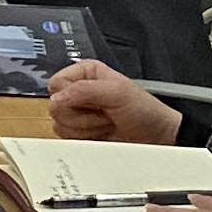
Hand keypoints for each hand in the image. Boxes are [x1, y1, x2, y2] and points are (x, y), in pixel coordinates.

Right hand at [45, 59, 183, 146]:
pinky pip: (66, 138)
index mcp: (85, 73)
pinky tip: (101, 132)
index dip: (70, 95)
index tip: (92, 101)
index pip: (56, 83)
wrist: (155, 137)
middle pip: (55, 106)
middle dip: (82, 114)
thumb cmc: (143, 110)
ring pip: (59, 124)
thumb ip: (84, 90)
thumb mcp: (117, 92)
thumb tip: (57, 99)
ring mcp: (78, 113)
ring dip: (86, 127)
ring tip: (106, 122)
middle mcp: (77, 91)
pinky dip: (85, 138)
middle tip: (103, 112)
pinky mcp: (79, 132)